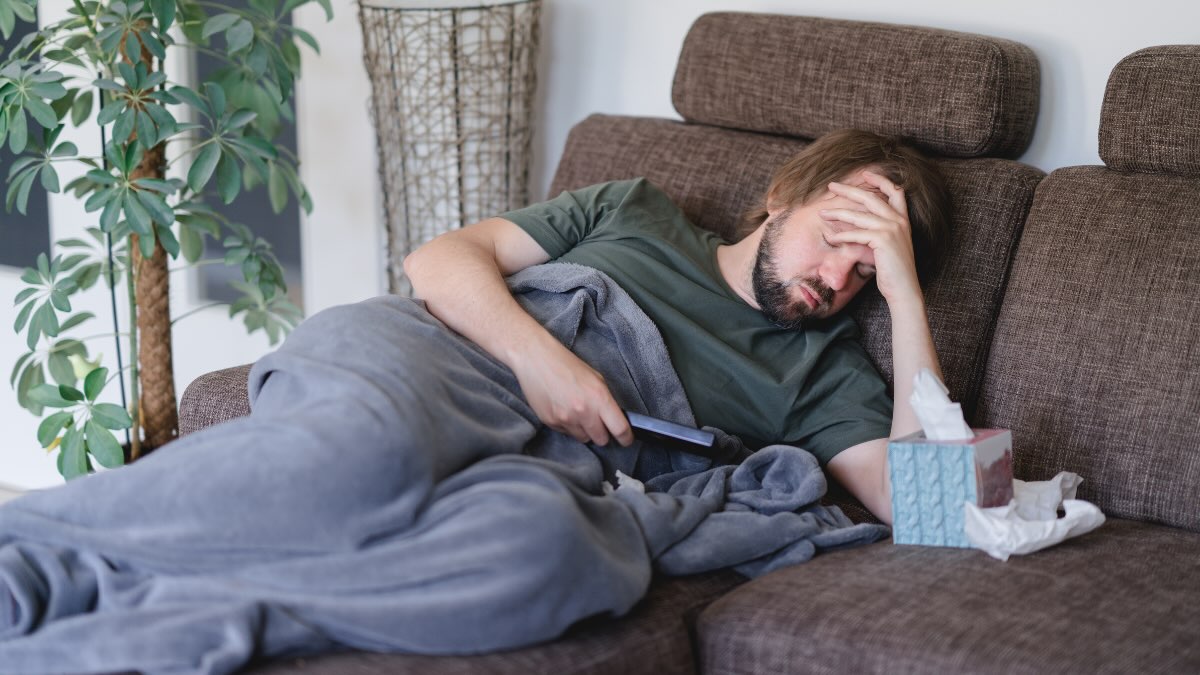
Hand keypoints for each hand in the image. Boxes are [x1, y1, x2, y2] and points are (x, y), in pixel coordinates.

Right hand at [509, 338, 633, 446]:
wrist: (536, 358)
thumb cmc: (566, 364)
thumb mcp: (595, 378)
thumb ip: (605, 400)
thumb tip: (614, 418)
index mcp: (599, 398)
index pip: (619, 429)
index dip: (626, 437)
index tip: (626, 439)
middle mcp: (584, 411)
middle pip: (601, 440)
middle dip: (603, 433)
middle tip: (598, 422)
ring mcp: (566, 419)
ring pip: (583, 438)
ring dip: (584, 430)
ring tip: (577, 411)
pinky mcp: (551, 422)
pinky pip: (566, 433)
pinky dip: (568, 425)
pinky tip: (563, 408)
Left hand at [820, 170, 923, 306]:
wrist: (904, 289)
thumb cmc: (893, 271)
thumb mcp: (890, 245)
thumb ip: (880, 231)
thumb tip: (859, 222)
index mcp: (903, 219)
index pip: (896, 191)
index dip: (880, 180)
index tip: (865, 173)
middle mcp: (899, 220)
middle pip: (871, 197)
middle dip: (849, 190)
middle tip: (831, 186)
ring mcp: (892, 229)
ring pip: (859, 215)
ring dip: (838, 213)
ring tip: (823, 213)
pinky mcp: (883, 239)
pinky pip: (856, 234)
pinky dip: (842, 236)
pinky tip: (831, 238)